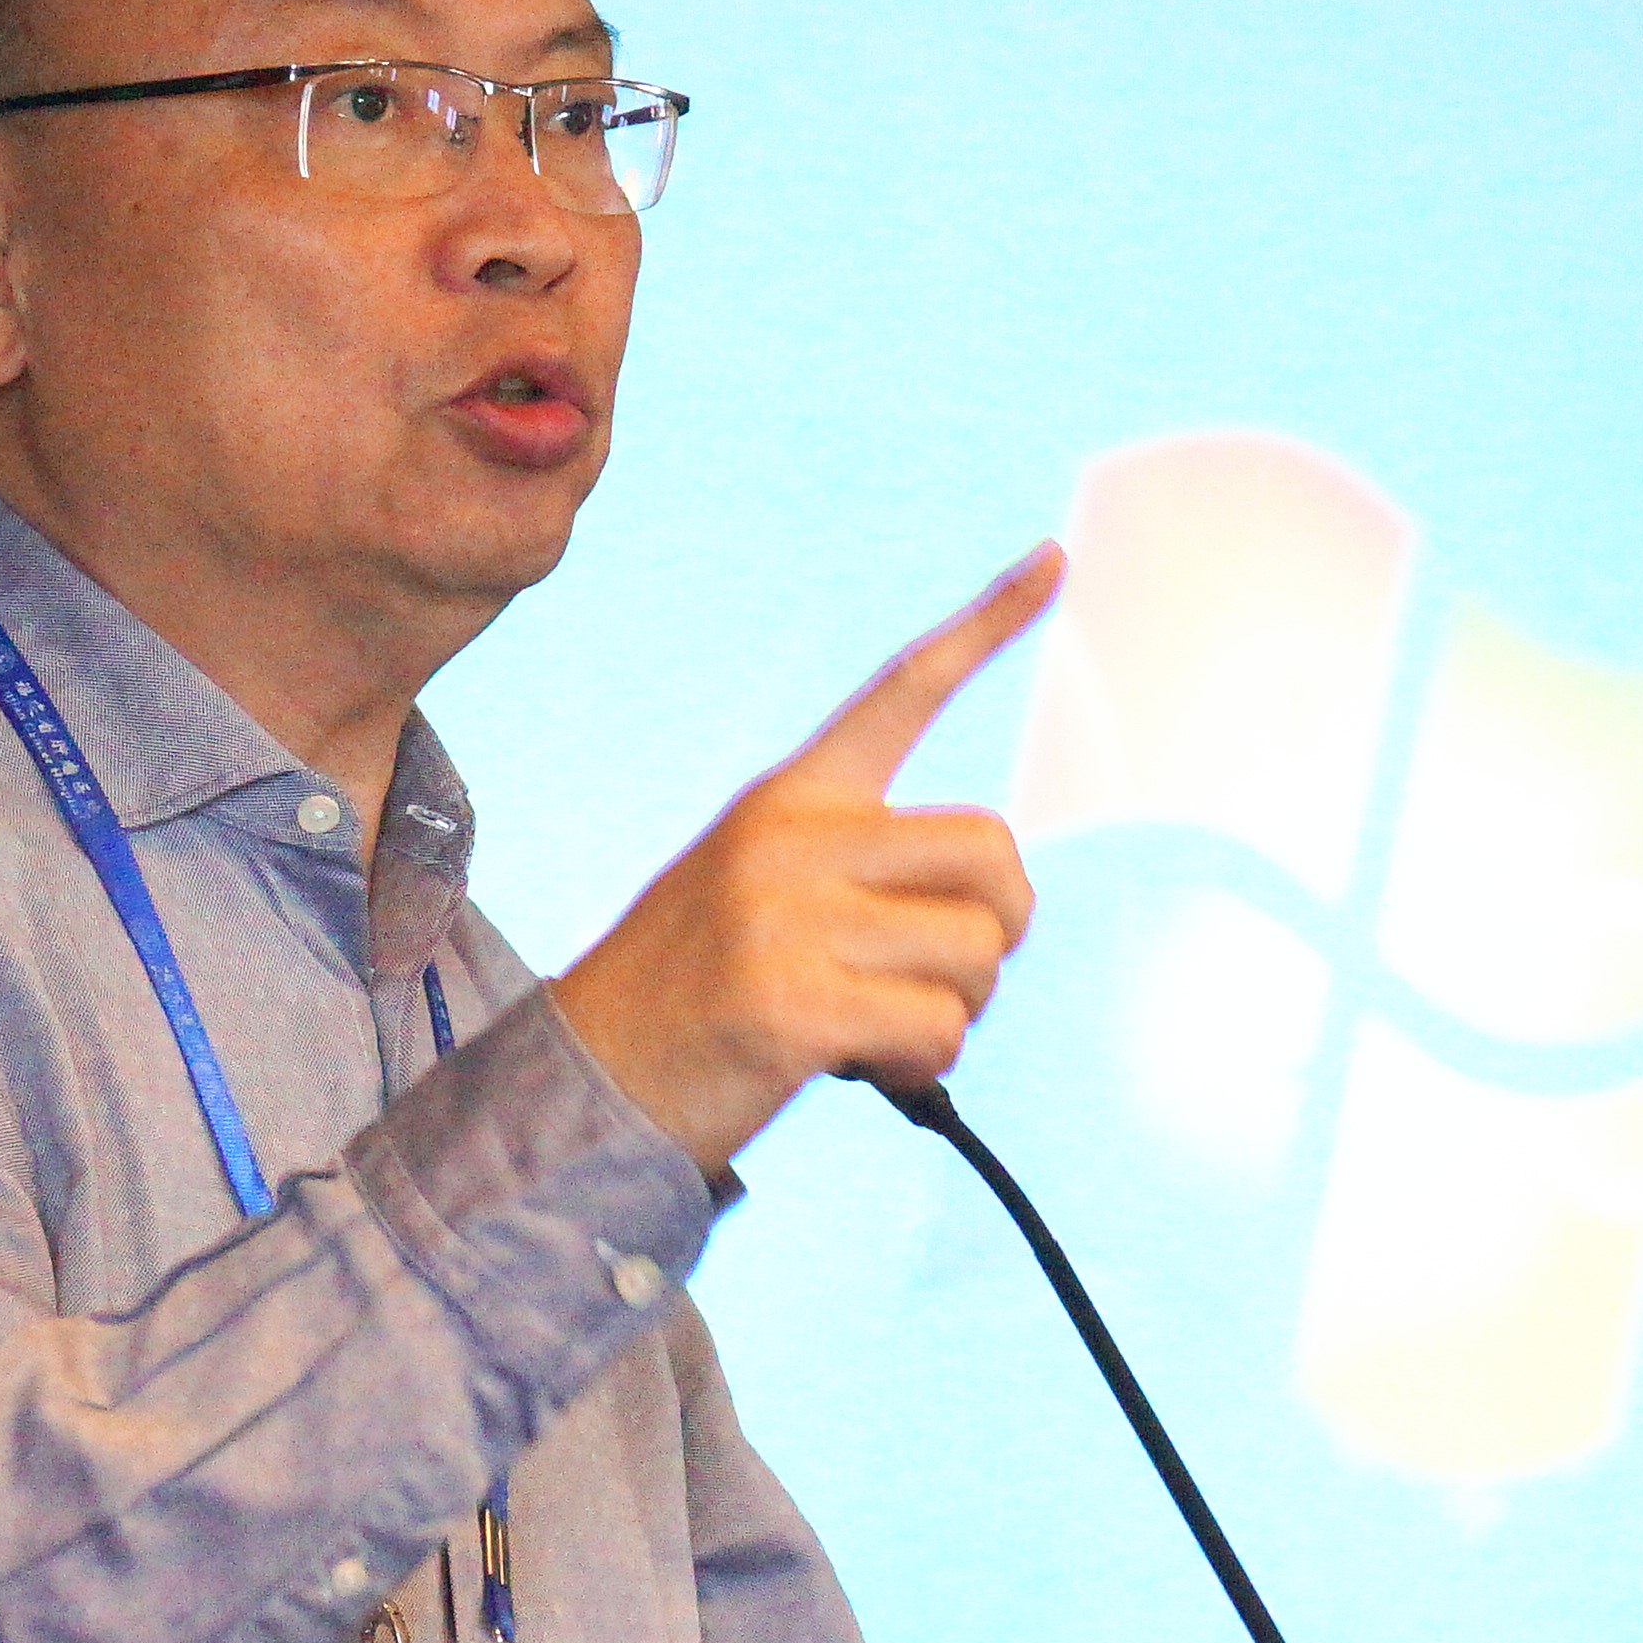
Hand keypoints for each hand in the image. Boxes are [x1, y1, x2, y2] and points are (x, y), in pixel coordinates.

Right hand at [553, 550, 1060, 1175]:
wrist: (587, 1081)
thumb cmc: (700, 998)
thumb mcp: (768, 898)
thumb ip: (864, 877)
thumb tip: (996, 915)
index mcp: (790, 797)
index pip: (903, 690)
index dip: (989, 625)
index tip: (1056, 560)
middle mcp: (791, 837)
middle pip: (993, 851)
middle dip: (1000, 930)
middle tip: (944, 978)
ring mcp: (787, 916)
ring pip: (978, 951)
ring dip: (958, 1011)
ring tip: (880, 1032)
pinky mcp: (791, 1002)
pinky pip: (938, 1028)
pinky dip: (924, 1067)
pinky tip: (865, 1069)